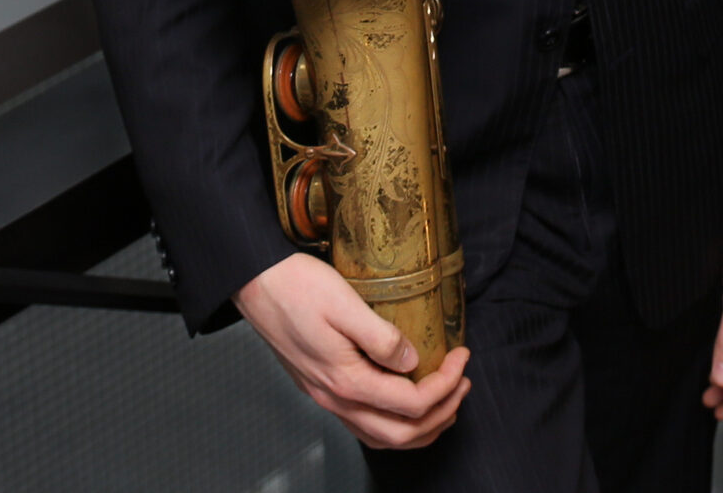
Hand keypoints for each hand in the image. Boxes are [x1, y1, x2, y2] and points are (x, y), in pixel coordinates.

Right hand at [234, 253, 470, 448]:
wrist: (258, 284)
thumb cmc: (300, 287)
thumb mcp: (345, 303)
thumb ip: (381, 337)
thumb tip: (412, 362)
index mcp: (346, 380)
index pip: (411, 404)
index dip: (445, 385)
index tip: (462, 356)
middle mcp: (336, 398)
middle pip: (400, 433)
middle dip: (441, 413)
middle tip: (464, 383)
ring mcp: (327, 397)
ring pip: (380, 437)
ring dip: (419, 428)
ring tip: (445, 401)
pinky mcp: (321, 388)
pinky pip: (364, 425)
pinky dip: (394, 425)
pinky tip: (405, 405)